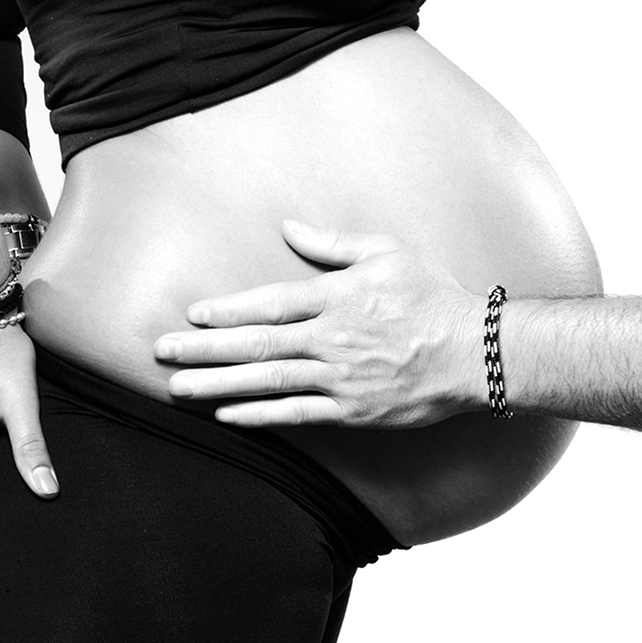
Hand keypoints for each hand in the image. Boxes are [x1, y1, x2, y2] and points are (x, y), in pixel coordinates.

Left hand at [153, 221, 482, 427]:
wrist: (478, 353)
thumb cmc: (434, 298)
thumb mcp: (387, 253)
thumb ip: (333, 243)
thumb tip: (290, 226)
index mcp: (338, 297)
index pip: (271, 303)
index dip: (228, 309)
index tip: (193, 314)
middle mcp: (333, 338)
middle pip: (256, 343)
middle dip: (204, 348)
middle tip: (163, 351)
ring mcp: (340, 378)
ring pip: (267, 381)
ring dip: (218, 384)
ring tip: (179, 387)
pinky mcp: (352, 410)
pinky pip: (295, 415)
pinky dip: (259, 416)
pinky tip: (226, 415)